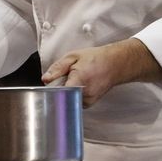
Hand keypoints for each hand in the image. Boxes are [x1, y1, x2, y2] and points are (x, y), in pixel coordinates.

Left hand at [41, 38, 161, 106]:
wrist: (115, 64)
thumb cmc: (96, 58)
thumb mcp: (73, 56)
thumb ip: (58, 67)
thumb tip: (45, 79)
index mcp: (80, 80)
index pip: (61, 93)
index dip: (51, 91)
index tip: (48, 87)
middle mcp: (85, 93)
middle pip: (61, 96)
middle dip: (57, 88)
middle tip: (62, 78)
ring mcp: (88, 101)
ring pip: (67, 99)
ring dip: (65, 91)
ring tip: (72, 80)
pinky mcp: (89, 104)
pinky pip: (73, 101)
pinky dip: (71, 94)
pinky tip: (77, 85)